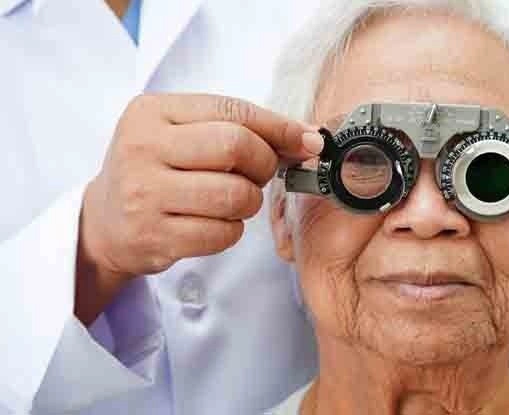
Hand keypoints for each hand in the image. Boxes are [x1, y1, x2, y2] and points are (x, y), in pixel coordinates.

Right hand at [75, 94, 322, 322]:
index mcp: (152, 112)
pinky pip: (222, 233)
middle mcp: (142, 148)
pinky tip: (215, 222)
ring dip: (249, 201)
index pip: (232, 111)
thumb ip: (239, 128)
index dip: (279, 127)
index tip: (306, 141)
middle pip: (235, 147)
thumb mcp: (183, 134)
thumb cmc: (157, 171)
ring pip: (234, 195)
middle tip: (257, 174)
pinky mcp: (154, 236)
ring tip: (233, 199)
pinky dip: (232, 230)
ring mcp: (144, 194)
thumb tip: (308, 138)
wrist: (105, 222)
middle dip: (263, 164)